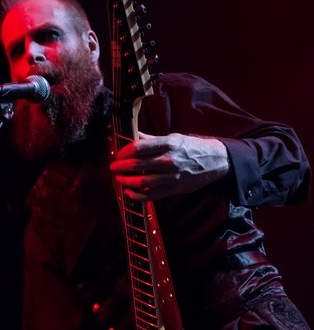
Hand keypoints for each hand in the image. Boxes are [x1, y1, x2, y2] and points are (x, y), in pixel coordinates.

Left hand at [110, 132, 229, 200]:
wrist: (216, 161)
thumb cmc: (192, 147)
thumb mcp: (174, 137)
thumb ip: (151, 139)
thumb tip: (132, 134)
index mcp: (168, 144)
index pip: (139, 147)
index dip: (124, 151)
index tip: (118, 154)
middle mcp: (169, 160)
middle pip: (137, 165)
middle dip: (121, 167)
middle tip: (113, 167)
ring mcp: (171, 177)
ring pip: (142, 182)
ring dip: (126, 181)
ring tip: (118, 179)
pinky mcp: (174, 189)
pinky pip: (152, 195)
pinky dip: (137, 195)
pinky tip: (129, 192)